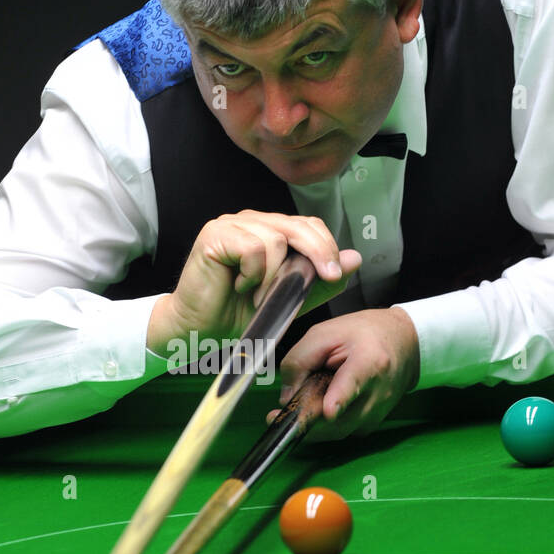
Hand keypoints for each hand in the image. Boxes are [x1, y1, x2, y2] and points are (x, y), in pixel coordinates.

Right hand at [147, 210, 361, 354]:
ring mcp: (231, 225)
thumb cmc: (237, 315)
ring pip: (276, 238)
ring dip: (274, 275)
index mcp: (268, 231)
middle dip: (317, 251)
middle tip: (324, 276)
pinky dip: (254, 273)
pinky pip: (253, 247)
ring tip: (259, 295)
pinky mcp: (214, 234)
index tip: (335, 273)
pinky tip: (241, 286)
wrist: (199, 331)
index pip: (307, 225)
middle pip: (297, 225)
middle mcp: (250, 222)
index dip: (325, 245)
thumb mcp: (289, 301)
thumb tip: (354, 259)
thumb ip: (319, 282)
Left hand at [268, 307, 419, 438]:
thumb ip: (300, 361)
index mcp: (370, 361)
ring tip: (295, 409)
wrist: (403, 342)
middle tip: (276, 416)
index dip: (340, 398)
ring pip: (338, 432)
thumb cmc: (365, 334)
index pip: (354, 382)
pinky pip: (343, 432)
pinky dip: (325, 427)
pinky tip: (317, 410)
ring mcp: (378, 411)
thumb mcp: (324, 333)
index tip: (329, 410)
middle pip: (341, 419)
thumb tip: (287, 397)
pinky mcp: (373, 423)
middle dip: (307, 422)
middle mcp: (379, 391)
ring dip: (312, 427)